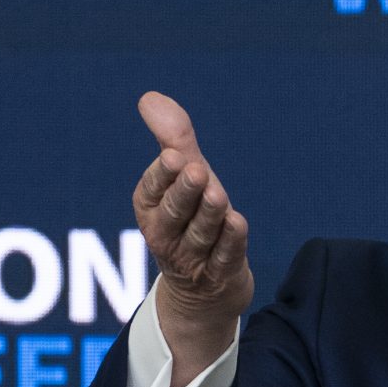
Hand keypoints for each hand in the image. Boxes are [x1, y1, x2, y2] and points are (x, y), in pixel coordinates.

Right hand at [131, 91, 254, 386]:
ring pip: (200, 234)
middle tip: (196, 170)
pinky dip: (230, 242)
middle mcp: (165, 235)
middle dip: (184, 192)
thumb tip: (149, 98)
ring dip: (209, 214)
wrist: (204, 288)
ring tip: (218, 195)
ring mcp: (192, 259)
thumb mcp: (184, 178)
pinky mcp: (219, 275)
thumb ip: (173, 138)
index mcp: (149, 208)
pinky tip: (237, 223)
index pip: (152, 190)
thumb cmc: (192, 219)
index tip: (173, 156)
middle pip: (174, 213)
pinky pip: (224, 257)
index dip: (162, 175)